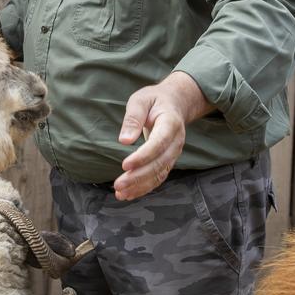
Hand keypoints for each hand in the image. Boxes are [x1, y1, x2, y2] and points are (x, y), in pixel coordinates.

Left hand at [113, 72, 213, 200]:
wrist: (175, 103)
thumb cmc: (154, 100)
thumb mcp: (141, 100)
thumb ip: (133, 118)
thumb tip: (125, 140)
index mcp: (171, 124)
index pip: (158, 144)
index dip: (143, 157)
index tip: (125, 165)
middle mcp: (176, 142)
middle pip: (159, 164)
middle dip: (138, 177)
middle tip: (118, 185)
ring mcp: (174, 153)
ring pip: (159, 174)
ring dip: (140, 186)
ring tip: (120, 193)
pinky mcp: (168, 161)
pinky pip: (158, 178)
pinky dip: (144, 188)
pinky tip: (129, 194)